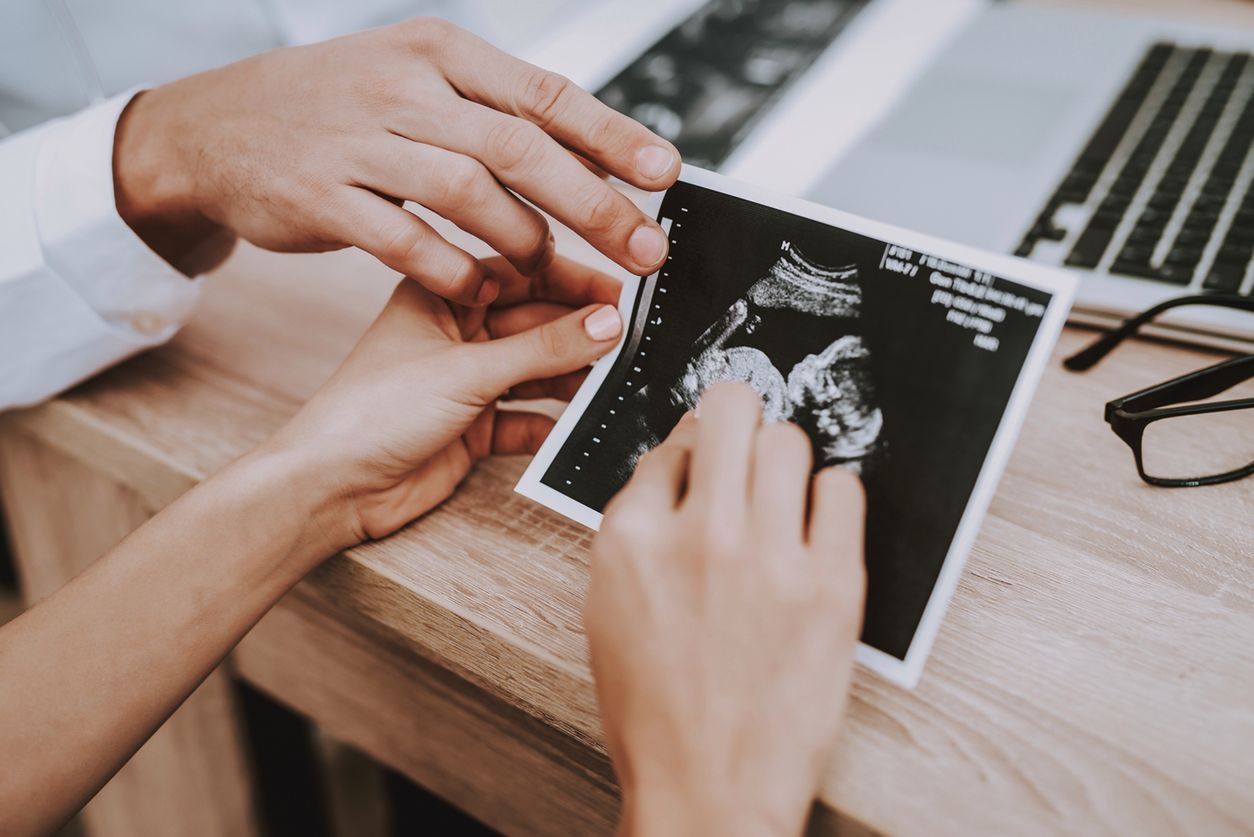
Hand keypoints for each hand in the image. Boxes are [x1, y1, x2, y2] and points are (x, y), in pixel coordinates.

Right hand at [113, 17, 679, 301]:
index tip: (664, 173)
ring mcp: (357, 141)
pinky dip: (454, 271)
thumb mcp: (413, 83)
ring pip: (468, 193)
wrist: (216, 127)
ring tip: (549, 270)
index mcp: (438, 52)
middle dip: (593, 203)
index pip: (543, 92)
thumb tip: (590, 156)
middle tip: (643, 247)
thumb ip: (491, 115)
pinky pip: (406, 242)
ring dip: (523, 241)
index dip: (611, 135)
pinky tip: (480, 290)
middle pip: (519, 147)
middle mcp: (402, 87)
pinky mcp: (322, 197)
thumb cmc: (337, 108)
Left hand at [266, 255, 623, 546]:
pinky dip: (553, 422)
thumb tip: (605, 323)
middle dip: (581, 330)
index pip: (522, 273)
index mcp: (441, 296)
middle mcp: (457, 334)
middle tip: (631, 338)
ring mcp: (466, 382)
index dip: (573, 278)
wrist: (331, 488)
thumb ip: (542, 349)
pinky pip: (528, 418)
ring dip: (572, 376)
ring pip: (536, 370)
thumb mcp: (466, 371)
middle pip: (536, 322)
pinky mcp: (473, 429)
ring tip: (616, 378)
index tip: (623, 290)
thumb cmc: (370, 413)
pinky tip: (580, 424)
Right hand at [585, 382, 865, 836]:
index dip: (690, 450)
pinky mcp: (832, 586)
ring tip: (783, 492)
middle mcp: (698, 534)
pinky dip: (832, 497)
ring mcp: (768, 557)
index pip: (670, 444)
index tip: (705, 461)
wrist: (708, 788)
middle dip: (737, 417)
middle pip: (731, 411)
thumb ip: (639, 533)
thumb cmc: (656, 712)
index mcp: (631, 539)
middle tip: (747, 439)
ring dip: (784, 457)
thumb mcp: (611, 610)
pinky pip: (843, 490)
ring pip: (789, 440)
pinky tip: (817, 525)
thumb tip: (679, 468)